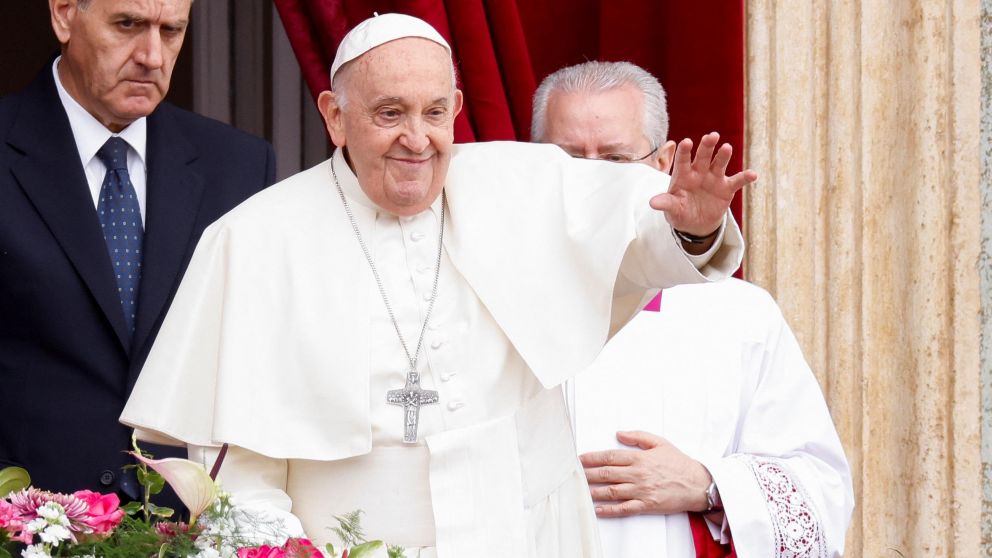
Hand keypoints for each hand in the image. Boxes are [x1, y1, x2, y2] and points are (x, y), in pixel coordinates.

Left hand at [579, 430, 712, 517]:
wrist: (697, 484)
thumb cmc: (679, 463)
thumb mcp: (660, 443)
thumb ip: (638, 437)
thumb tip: (619, 433)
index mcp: (640, 458)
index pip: (610, 457)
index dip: (593, 458)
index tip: (580, 459)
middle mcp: (638, 474)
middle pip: (607, 474)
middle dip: (588, 474)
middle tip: (574, 474)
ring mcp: (641, 491)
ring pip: (612, 491)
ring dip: (594, 491)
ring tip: (581, 490)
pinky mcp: (647, 505)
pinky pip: (624, 508)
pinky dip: (610, 510)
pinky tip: (598, 509)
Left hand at [649, 132, 756, 236]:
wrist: (696, 223)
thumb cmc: (680, 212)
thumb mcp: (672, 209)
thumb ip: (665, 203)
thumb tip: (652, 203)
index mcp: (683, 175)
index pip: (682, 160)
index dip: (684, 151)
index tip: (686, 142)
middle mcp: (699, 172)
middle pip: (703, 156)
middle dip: (707, 146)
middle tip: (711, 136)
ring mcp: (714, 178)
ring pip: (719, 163)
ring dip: (723, 156)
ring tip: (727, 148)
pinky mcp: (727, 188)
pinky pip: (737, 181)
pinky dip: (744, 177)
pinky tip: (753, 174)